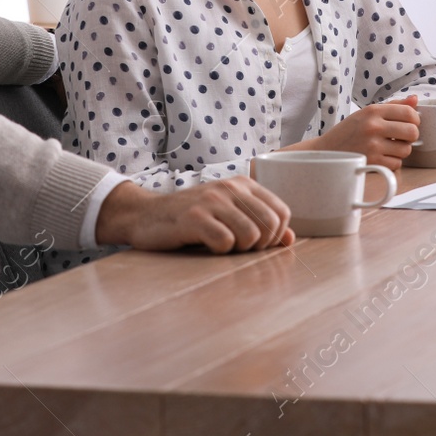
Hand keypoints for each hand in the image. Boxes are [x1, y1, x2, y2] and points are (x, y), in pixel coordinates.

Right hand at [95, 177, 293, 253]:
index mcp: (243, 185)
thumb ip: (260, 224)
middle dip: (259, 245)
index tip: (257, 243)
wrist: (146, 216)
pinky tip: (205, 246)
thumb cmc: (191, 219)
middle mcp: (230, 188)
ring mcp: (212, 201)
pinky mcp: (194, 218)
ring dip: (239, 249)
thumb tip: (290, 239)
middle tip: (238, 248)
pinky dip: (219, 251)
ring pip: (251, 235)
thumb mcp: (228, 215)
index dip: (275, 235)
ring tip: (221, 245)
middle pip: (270, 225)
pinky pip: (225, 242)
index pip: (281, 212)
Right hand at [293, 95, 420, 170]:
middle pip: (412, 132)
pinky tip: (381, 156)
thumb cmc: (349, 131)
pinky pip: (396, 163)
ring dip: (401, 150)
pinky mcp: (372, 162)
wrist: (326, 150)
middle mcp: (373, 126)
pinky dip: (392, 162)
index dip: (414, 119)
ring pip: (406, 150)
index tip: (410, 123)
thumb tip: (415, 100)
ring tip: (388, 147)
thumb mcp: (367, 113)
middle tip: (401, 137)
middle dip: (410, 136)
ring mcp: (372, 145)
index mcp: (373, 110)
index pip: (409, 112)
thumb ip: (393, 106)